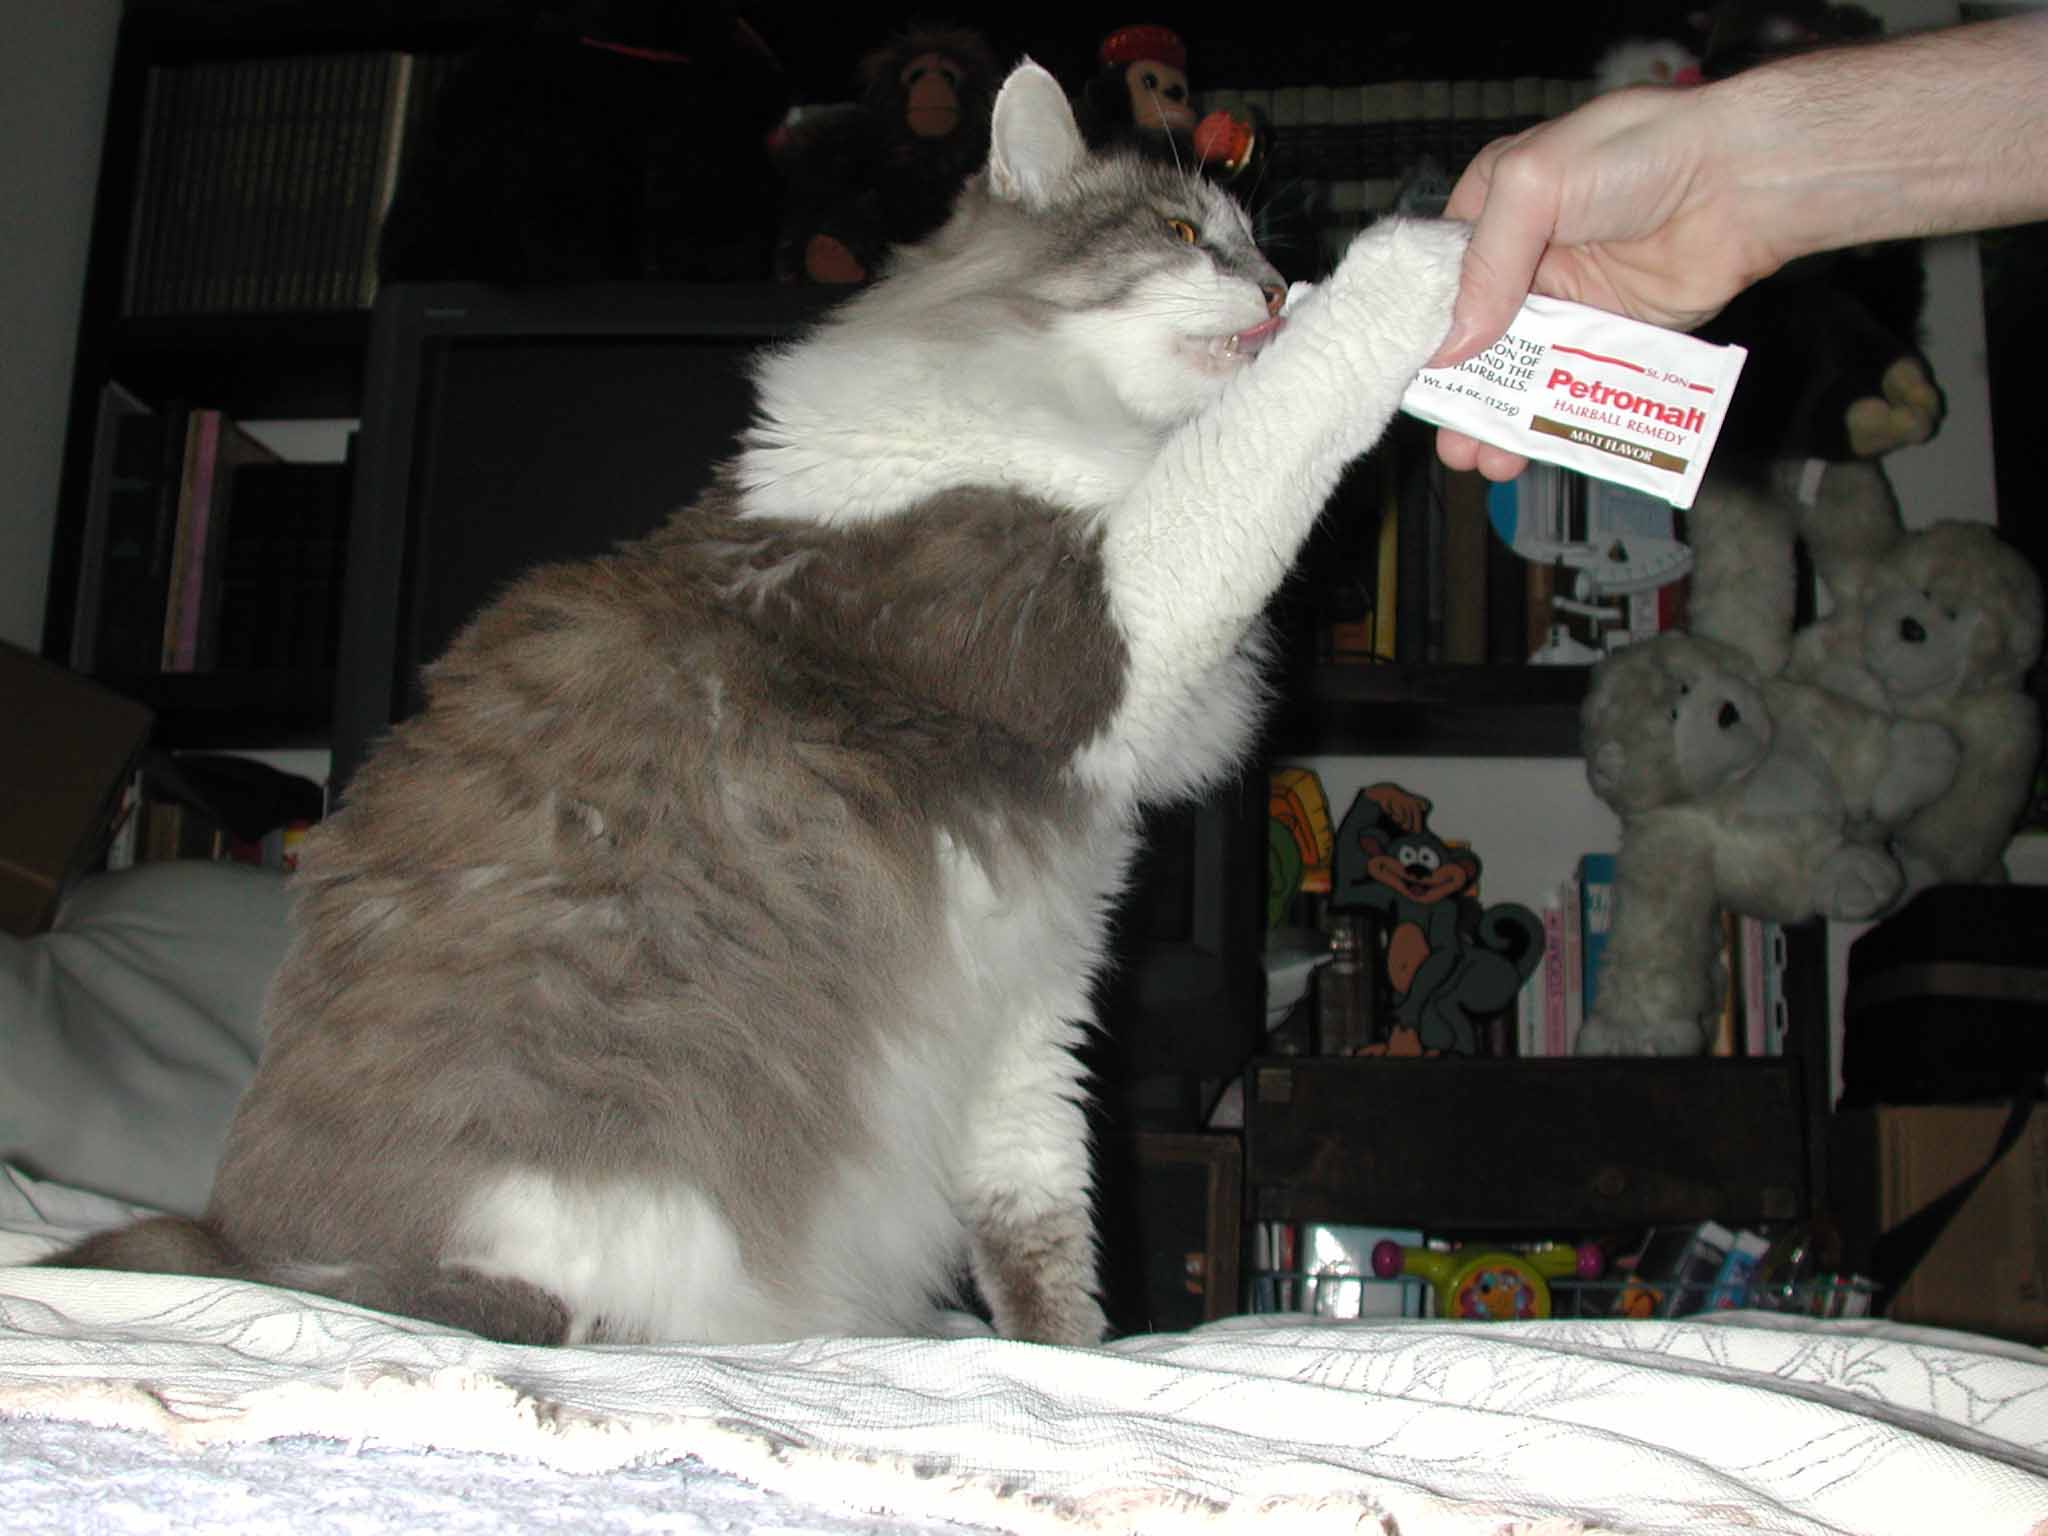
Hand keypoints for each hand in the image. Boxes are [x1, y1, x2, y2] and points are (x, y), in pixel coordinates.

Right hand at [1428, 83, 1781, 479]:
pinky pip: (1569, 388)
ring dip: (1494, 416)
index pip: (1439, 277)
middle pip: (1472, 337)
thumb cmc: (1639, 155)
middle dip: (1453, 389)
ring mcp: (1568, 301)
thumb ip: (1485, 262)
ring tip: (1476, 457)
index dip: (1418, 328)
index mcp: (1494, 207)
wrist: (1741, 181)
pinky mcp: (1610, 337)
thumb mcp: (1535, 184)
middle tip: (1444, 433)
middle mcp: (1526, 257)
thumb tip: (1449, 347)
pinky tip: (1523, 451)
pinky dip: (1546, 422)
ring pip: (1518, 371)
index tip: (1400, 378)